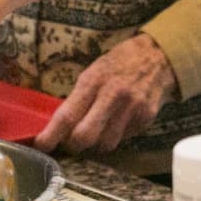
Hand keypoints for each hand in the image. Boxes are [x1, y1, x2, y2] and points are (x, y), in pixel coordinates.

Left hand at [35, 33, 176, 154]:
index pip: (67, 116)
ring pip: (105, 144)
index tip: (42, 145)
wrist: (159, 56)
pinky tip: (118, 121)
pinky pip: (124, 138)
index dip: (51, 135)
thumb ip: (80, 97)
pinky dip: (116, 135)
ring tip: (98, 130)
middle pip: (85, 137)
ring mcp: (131, 109)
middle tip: (71, 142)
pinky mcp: (146, 118)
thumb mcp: (95, 71)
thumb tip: (61, 125)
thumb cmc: (120, 62)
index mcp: (94, 81)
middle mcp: (112, 96)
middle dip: (74, 145)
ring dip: (97, 143)